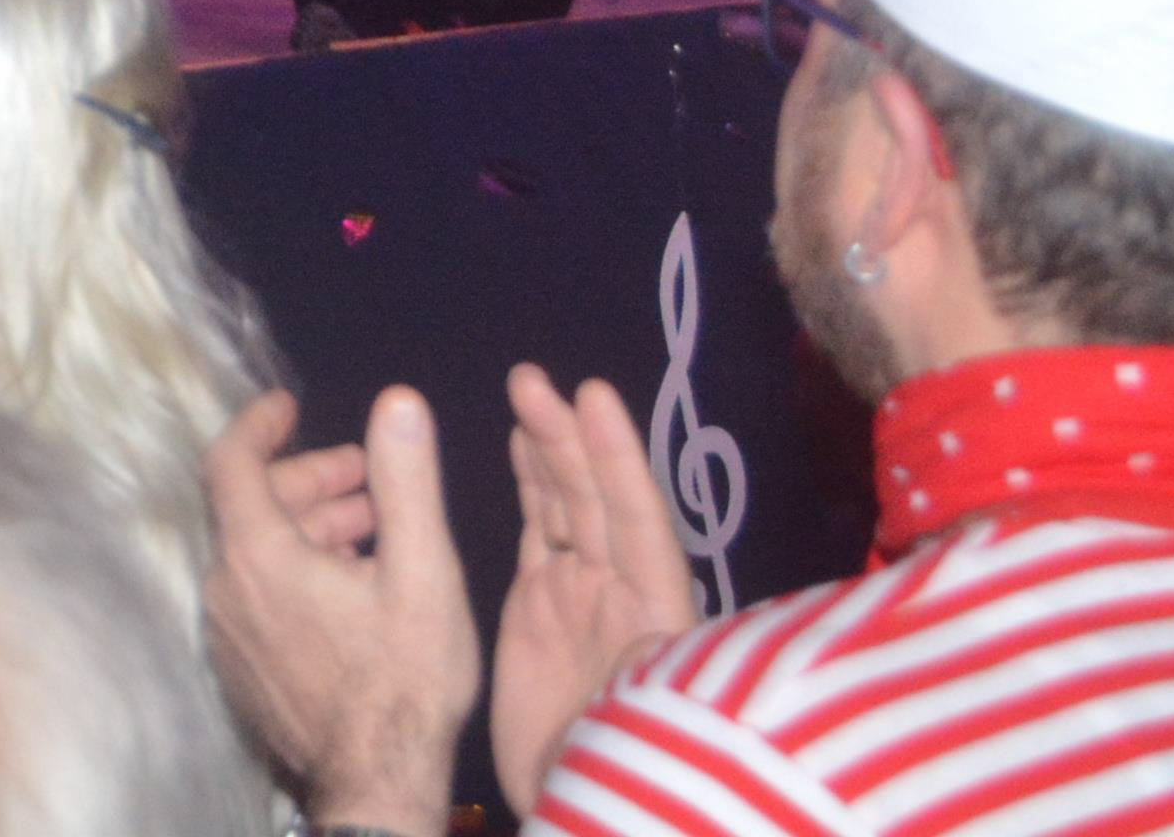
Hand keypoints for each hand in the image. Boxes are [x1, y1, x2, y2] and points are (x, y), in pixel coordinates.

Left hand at [199, 385, 480, 830]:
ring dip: (311, 527)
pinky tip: (353, 583)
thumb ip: (406, 480)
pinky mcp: (240, 668)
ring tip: (376, 527)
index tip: (291, 404)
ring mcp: (227, 633)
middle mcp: (225, 588)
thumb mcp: (422, 571)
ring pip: (259, 552)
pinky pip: (259, 595)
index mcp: (256, 555)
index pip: (231, 460)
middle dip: (312, 480)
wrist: (377, 785)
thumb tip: (399, 401)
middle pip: (253, 507)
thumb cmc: (404, 680)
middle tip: (372, 477)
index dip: (260, 423)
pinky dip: (298, 571)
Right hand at [491, 365, 699, 805]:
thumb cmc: (622, 768)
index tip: (594, 398)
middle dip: (571, 440)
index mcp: (652, 616)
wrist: (584, 813)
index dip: (618, 461)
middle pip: (598, 503)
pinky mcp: (541, 608)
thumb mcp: (643, 719)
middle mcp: (621, 595)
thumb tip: (631, 620)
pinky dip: (532, 487)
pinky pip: (540, 531)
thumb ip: (644, 667)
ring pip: (568, 508)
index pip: (639, 522)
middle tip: (533, 380)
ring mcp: (581, 598)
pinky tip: (521, 446)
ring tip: (527, 391)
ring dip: (551, 449)